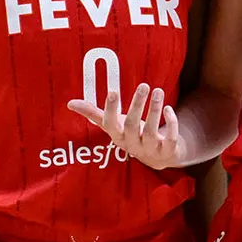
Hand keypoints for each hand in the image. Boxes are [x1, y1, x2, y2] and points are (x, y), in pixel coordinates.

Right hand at [67, 83, 182, 169]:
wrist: (158, 156)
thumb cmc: (132, 134)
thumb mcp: (114, 125)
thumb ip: (94, 114)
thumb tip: (70, 104)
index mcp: (117, 136)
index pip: (110, 124)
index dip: (110, 109)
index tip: (113, 91)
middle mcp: (132, 144)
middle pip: (132, 125)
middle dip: (137, 105)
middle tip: (144, 85)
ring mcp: (150, 149)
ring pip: (152, 132)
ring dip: (155, 110)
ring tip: (158, 91)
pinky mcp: (168, 151)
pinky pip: (170, 139)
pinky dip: (171, 124)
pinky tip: (169, 108)